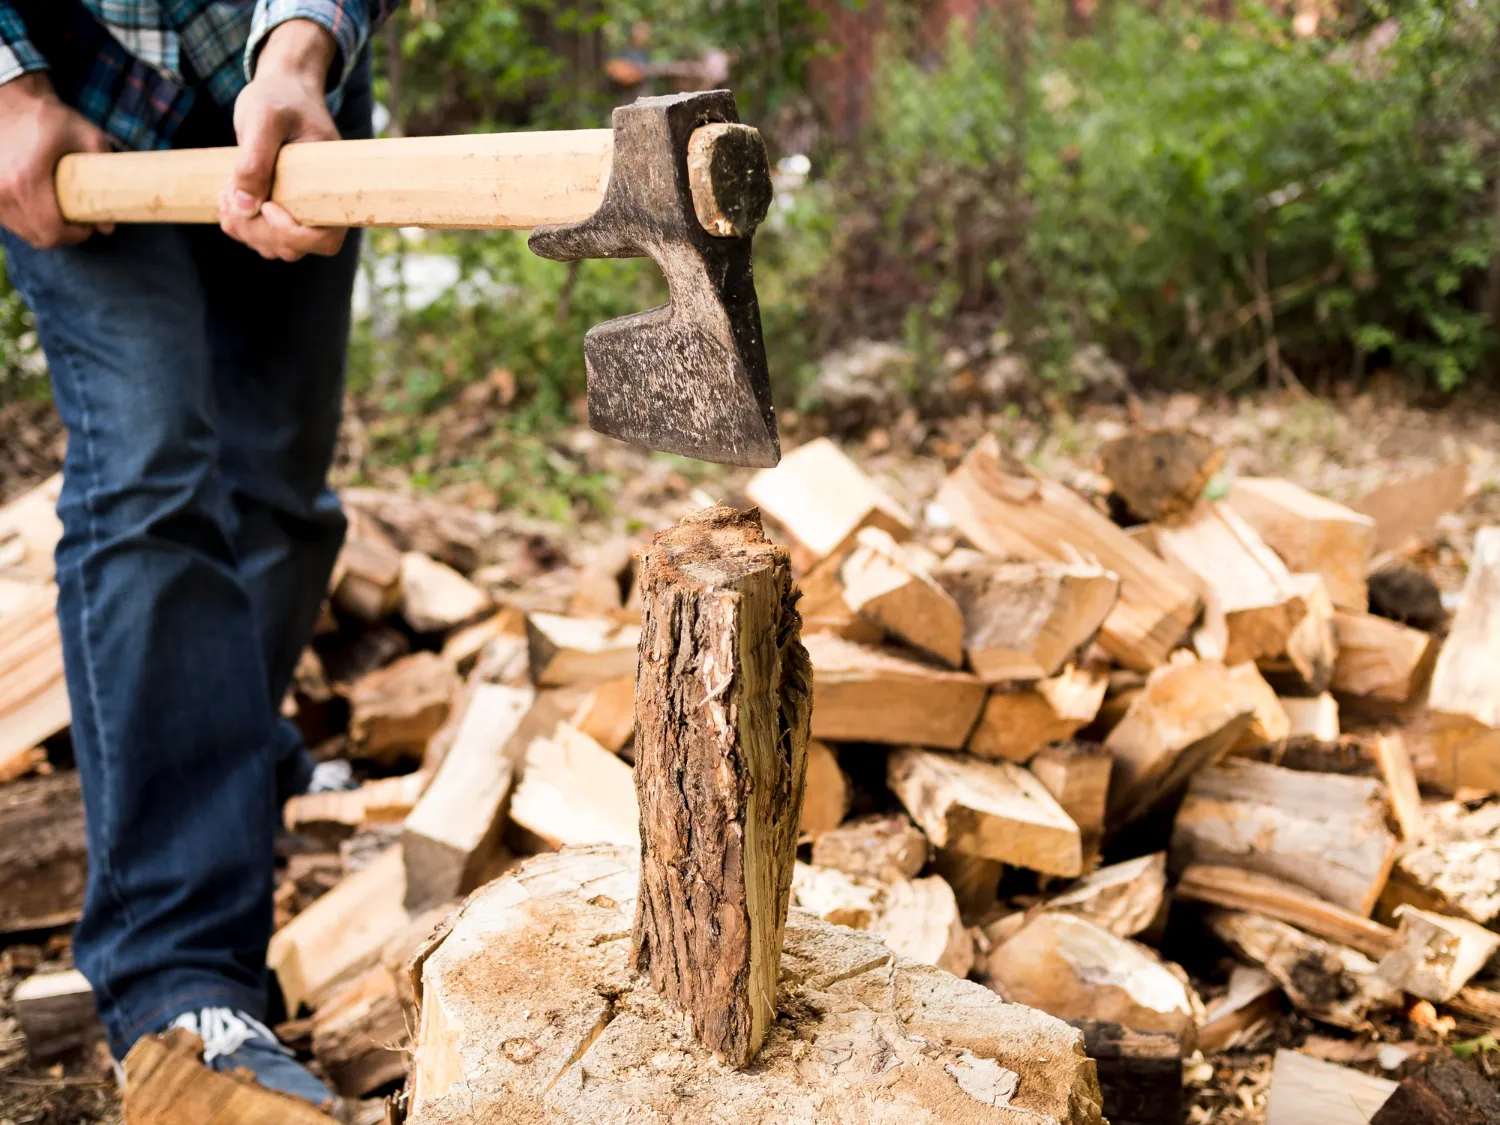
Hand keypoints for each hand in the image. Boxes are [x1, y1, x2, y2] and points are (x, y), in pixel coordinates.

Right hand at [0, 74, 113, 249]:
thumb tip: (108, 226)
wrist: (7, 99)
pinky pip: (10, 220)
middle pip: (38, 237)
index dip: (75, 235)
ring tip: (60, 210)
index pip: (52, 232)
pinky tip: (41, 205)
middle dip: (63, 234)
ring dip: (44, 228)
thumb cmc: (48, 117)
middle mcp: (2, 191)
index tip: (88, 223)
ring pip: (22, 231)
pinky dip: (27, 219)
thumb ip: (105, 178)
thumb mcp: (87, 137)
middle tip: (78, 219)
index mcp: (26, 180)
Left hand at [220, 20, 342, 260]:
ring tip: (227, 189)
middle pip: (293, 249)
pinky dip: (237, 221)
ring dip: (243, 227)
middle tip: (230, 192)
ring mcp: (301, 211)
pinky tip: (228, 192)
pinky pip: (260, 235)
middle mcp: (321, 207)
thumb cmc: (279, 97)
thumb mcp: (264, 119)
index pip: (325, 241)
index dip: (293, 234)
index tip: (267, 206)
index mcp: (332, 189)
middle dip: (256, 229)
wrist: (282, 88)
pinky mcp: (281, 208)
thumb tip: (244, 207)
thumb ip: (254, 160)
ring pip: (274, 247)